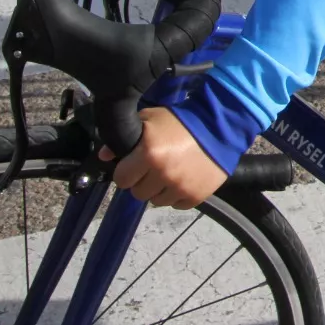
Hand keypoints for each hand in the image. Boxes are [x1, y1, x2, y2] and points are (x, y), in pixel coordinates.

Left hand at [102, 107, 226, 208]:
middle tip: (155, 167)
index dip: (127, 170)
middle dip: (143, 180)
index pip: (121, 179)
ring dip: (160, 189)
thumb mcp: (151, 119)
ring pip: (156, 201)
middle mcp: (162, 174)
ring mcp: (179, 187)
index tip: (135, 164)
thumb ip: (124, 137)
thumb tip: (103, 155)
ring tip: (171, 171)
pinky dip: (177, 194)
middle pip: (137, 193)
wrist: (221, 127)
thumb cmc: (182, 120)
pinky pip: (176, 205)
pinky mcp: (195, 196)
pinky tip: (184, 178)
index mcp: (148, 154)